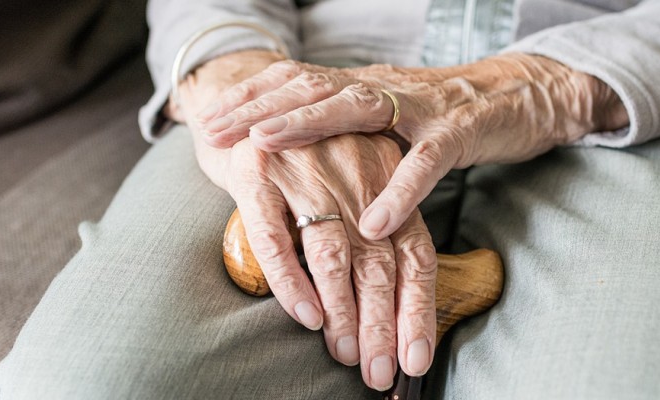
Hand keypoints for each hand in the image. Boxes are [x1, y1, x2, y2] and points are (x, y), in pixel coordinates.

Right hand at [173, 52, 437, 390]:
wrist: (242, 98)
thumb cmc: (304, 157)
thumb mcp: (350, 184)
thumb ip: (371, 233)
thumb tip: (386, 306)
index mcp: (385, 179)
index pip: (415, 254)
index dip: (417, 310)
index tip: (415, 359)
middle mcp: (354, 173)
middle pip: (379, 262)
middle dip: (382, 325)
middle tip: (379, 372)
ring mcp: (306, 171)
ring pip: (333, 254)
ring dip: (343, 311)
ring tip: (345, 354)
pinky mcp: (258, 172)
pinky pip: (276, 236)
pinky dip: (291, 281)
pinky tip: (306, 315)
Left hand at [195, 53, 628, 239]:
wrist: (523, 94)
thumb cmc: (447, 114)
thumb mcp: (389, 117)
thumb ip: (349, 127)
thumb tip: (299, 144)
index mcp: (365, 86)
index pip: (298, 81)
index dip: (251, 96)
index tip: (208, 116)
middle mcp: (385, 89)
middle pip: (313, 86)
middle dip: (258, 106)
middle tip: (214, 129)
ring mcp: (422, 107)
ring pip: (359, 108)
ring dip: (308, 124)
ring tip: (263, 146)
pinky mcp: (461, 131)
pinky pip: (427, 162)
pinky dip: (399, 192)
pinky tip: (372, 222)